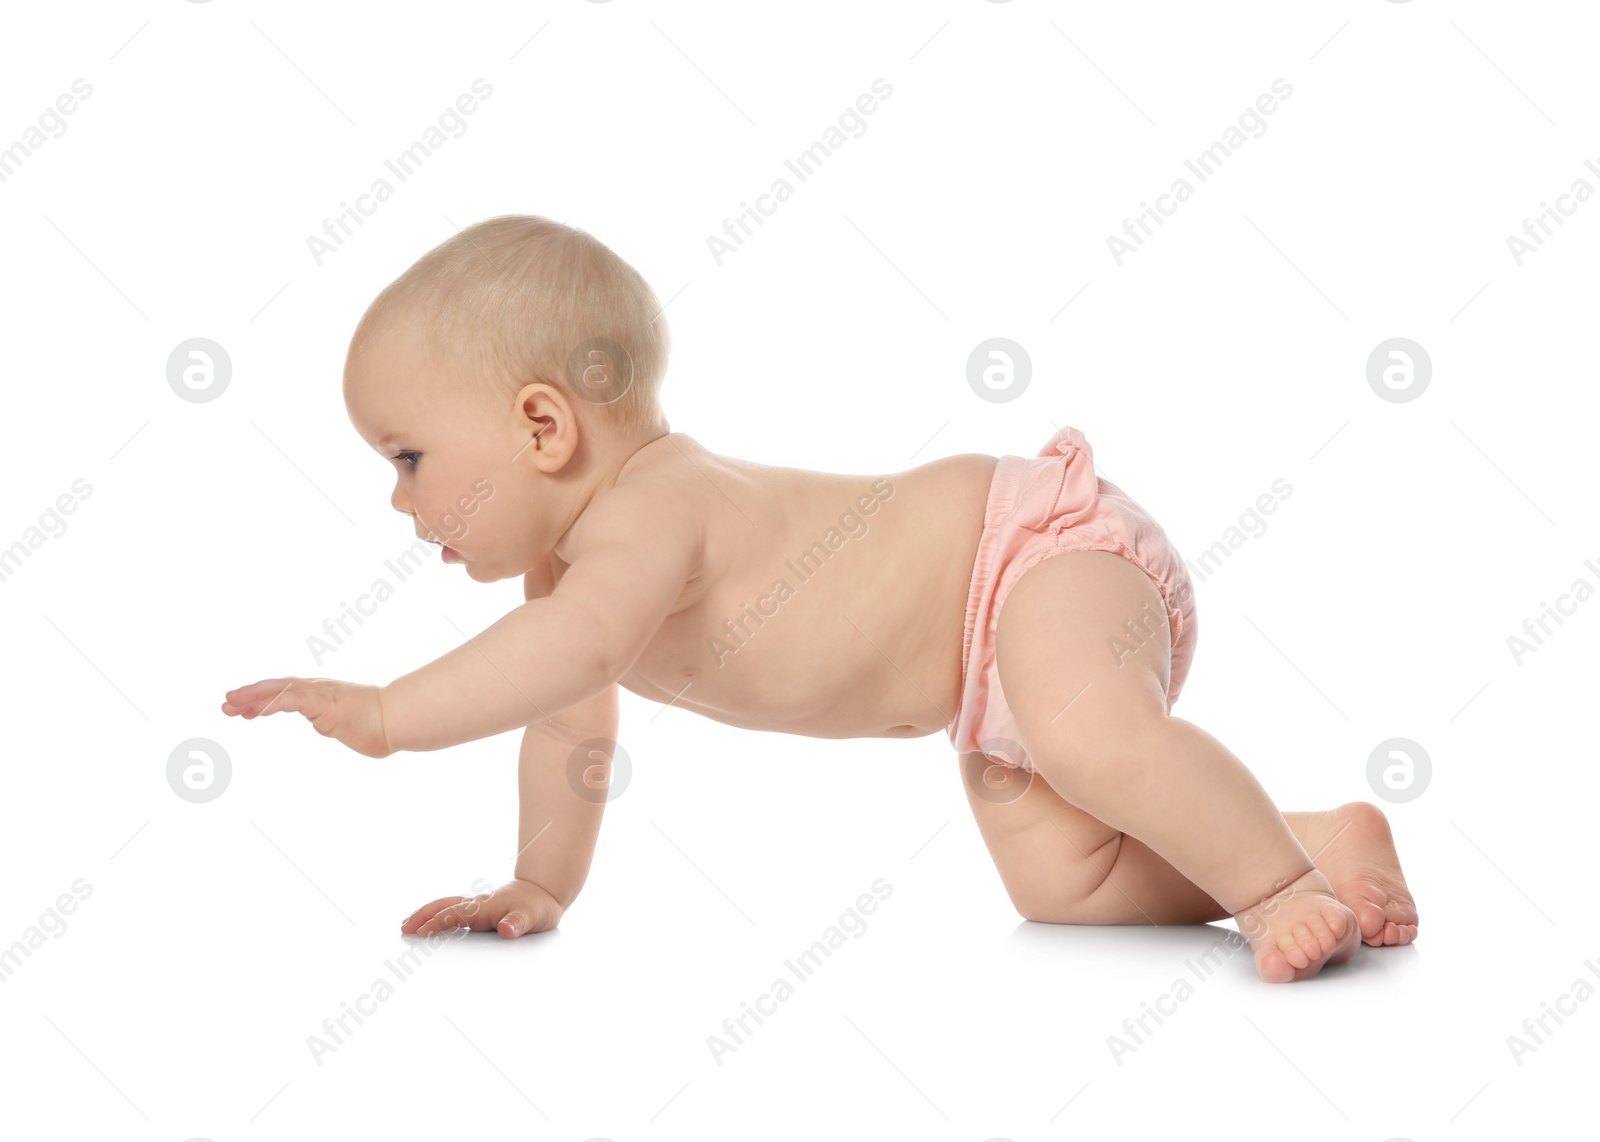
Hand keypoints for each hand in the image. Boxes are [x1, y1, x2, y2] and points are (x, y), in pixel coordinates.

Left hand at [221, 677, 392, 758]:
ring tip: (230, 704)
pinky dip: (272, 703)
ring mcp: (321, 693)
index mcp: (324, 696)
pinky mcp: (324, 701)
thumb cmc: (382, 728)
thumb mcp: (349, 729)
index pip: (288, 694)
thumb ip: (335, 726)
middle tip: (226, 704)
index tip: (245, 711)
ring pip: (280, 690)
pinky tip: (255, 710)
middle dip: (250, 695)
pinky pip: (292, 700)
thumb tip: (325, 727)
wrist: (399, 720)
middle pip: (278, 687)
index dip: (264, 700)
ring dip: (253, 697)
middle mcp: (319, 689)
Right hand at [401, 879, 564, 938]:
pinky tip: (432, 925)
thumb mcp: (533, 917)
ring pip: (445, 907)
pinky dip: (437, 916)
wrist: (545, 891)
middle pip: (443, 906)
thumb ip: (519, 923)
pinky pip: (452, 912)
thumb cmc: (538, 906)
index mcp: (485, 907)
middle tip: (403, 927)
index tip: (420, 932)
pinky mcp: (479, 911)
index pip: (455, 915)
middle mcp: (477, 905)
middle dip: (422, 915)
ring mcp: (477, 907)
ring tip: (407, 924)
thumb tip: (506, 929)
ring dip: (426, 914)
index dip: (437, 923)